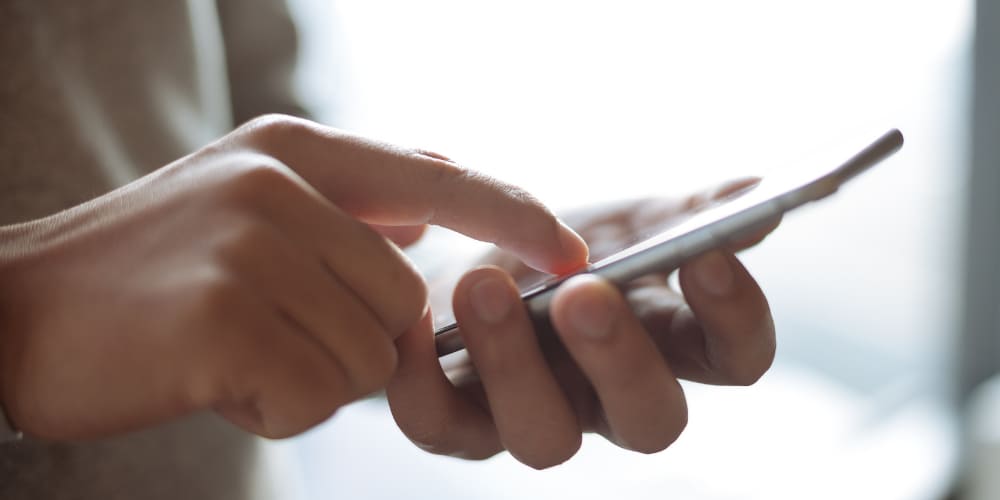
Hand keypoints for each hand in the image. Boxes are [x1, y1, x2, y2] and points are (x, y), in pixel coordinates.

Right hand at [0, 115, 587, 440]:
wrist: (14, 311)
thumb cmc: (147, 269)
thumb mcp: (245, 198)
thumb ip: (349, 198)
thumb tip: (434, 207)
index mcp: (293, 150)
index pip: (438, 178)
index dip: (513, 216)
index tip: (571, 252)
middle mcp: (279, 185)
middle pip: (406, 302)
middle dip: (353, 340)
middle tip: (266, 331)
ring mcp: (252, 246)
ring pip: (369, 357)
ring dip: (310, 376)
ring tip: (231, 348)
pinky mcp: (227, 315)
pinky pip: (315, 396)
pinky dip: (273, 407)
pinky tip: (211, 375)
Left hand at [386, 179, 776, 467]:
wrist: (472, 255)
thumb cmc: (566, 242)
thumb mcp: (625, 217)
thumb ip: (686, 213)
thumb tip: (755, 190)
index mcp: (669, 344)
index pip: (736, 358)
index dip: (734, 317)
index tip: (707, 253)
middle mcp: (611, 398)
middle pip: (650, 420)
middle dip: (619, 360)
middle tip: (582, 293)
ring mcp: (537, 416)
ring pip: (545, 439)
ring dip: (514, 364)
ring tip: (483, 285)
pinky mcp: (459, 423)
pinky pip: (439, 425)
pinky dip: (419, 377)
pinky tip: (412, 314)